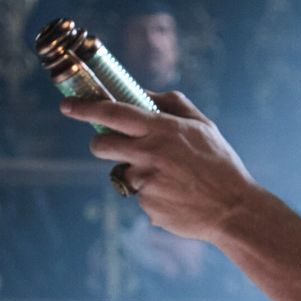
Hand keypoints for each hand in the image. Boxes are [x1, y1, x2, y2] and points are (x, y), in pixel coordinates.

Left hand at [60, 91, 256, 243]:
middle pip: (101, 144)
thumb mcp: (204, 126)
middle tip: (115, 147)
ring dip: (135, 172)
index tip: (67, 106)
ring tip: (167, 178)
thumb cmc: (221, 165)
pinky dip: (152, 195)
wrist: (233, 209)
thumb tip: (144, 91)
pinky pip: (138, 196)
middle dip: (101, 143)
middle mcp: (149, 153)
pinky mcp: (145, 205)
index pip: (113, 112)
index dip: (85, 107)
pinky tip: (175, 197)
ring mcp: (145, 181)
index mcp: (163, 130)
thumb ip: (173, 104)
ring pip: (121, 172)